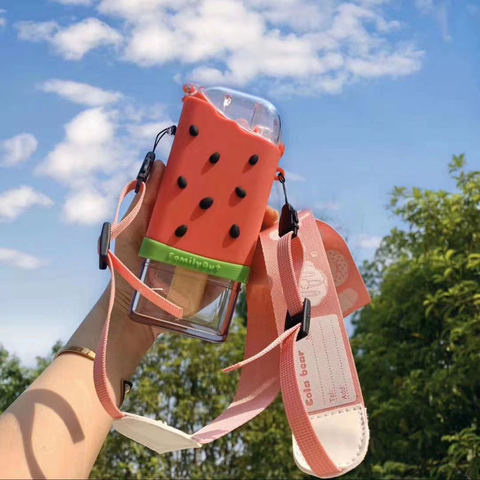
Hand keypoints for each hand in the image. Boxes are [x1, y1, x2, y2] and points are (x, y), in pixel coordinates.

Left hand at [68, 161, 278, 403]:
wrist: (135, 307)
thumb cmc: (131, 263)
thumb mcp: (134, 229)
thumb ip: (145, 201)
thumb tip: (161, 166)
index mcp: (188, 219)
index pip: (214, 199)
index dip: (232, 188)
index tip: (247, 179)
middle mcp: (205, 235)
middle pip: (236, 219)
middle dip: (256, 212)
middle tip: (267, 212)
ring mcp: (215, 257)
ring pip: (245, 243)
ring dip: (262, 237)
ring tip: (270, 231)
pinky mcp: (221, 278)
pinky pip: (243, 271)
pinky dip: (258, 269)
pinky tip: (265, 270)